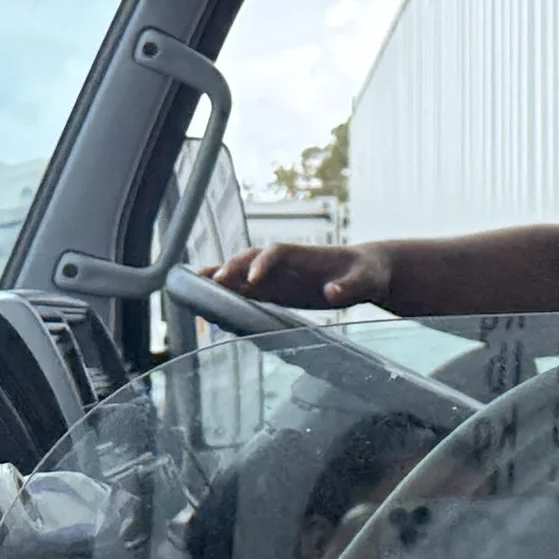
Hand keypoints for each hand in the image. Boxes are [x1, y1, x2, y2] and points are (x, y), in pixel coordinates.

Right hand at [202, 241, 392, 308]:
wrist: (367, 272)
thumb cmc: (368, 273)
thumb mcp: (366, 281)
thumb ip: (350, 287)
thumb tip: (332, 293)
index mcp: (304, 255)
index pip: (275, 253)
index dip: (262, 264)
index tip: (252, 280)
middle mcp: (285, 263)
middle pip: (249, 259)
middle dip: (230, 268)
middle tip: (209, 282)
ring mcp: (278, 276)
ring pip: (241, 273)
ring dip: (218, 277)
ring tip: (191, 286)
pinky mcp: (275, 291)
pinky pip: (246, 291)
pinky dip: (227, 295)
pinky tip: (207, 306)